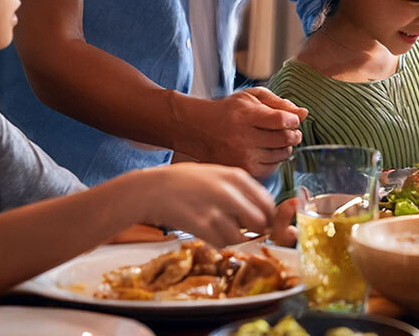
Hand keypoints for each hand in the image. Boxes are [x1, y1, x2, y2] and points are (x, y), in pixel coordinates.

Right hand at [124, 163, 289, 247]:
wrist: (151, 189)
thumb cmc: (185, 181)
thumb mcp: (217, 174)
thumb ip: (240, 189)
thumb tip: (262, 210)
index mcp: (236, 176)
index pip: (267, 203)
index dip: (267, 216)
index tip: (259, 221)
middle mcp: (229, 192)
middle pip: (259, 222)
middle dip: (254, 230)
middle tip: (241, 228)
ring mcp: (214, 210)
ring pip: (240, 236)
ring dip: (233, 237)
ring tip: (217, 227)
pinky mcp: (200, 226)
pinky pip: (221, 243)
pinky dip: (217, 242)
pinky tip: (205, 231)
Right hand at [180, 88, 308, 178]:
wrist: (200, 130)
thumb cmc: (230, 111)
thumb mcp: (252, 97)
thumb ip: (279, 103)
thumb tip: (304, 114)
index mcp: (245, 115)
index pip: (282, 120)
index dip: (293, 120)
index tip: (291, 119)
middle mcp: (243, 138)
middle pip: (285, 139)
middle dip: (294, 134)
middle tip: (290, 130)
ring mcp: (242, 157)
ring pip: (282, 155)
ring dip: (285, 147)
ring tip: (275, 140)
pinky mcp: (242, 171)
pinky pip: (273, 168)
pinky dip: (275, 160)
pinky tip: (267, 151)